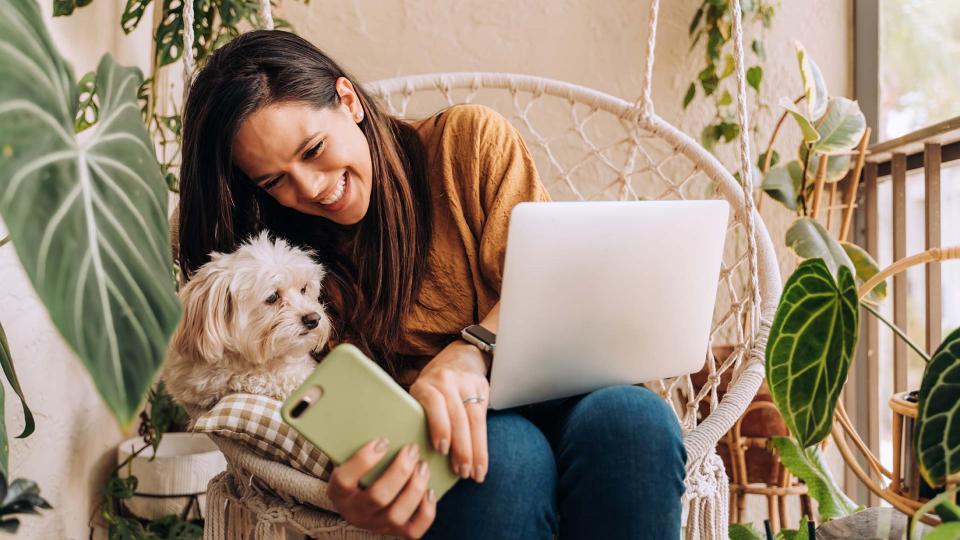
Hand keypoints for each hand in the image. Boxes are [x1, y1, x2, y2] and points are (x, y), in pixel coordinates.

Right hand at [327, 438, 435, 538]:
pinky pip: (414, 530)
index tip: (383, 441)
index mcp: (338, 492)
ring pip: (396, 514)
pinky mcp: (397, 533)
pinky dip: (426, 510)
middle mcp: (355, 512)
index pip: (343, 480)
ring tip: (423, 465)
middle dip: (399, 471)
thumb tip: (367, 405)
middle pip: (377, 497)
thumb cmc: (362, 468)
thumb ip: (356, 438)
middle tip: (412, 449)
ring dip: (414, 487)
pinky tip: (430, 490)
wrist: (364, 499)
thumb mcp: (351, 456)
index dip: (363, 460)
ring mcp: (376, 525)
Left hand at [409, 339, 489, 482]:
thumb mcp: (419, 396)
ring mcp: (467, 383)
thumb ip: (417, 418)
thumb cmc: (432, 390)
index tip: (441, 449)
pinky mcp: (482, 388)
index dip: (439, 426)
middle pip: (457, 416)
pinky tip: (481, 463)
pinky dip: (483, 444)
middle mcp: (447, 380)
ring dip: (475, 450)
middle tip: (460, 473)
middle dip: (460, 447)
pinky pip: (483, 419)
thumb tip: (412, 458)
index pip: (435, 403)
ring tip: (474, 474)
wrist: (459, 357)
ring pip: (473, 420)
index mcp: (425, 384)